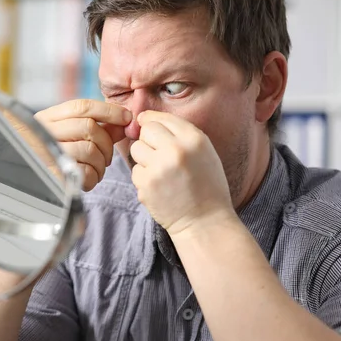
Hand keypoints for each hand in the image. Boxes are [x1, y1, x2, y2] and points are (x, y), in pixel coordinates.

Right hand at [35, 99, 131, 190]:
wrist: (28, 182)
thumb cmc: (54, 155)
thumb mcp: (71, 135)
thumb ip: (98, 127)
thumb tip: (125, 122)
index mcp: (48, 118)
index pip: (82, 106)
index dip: (109, 111)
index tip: (126, 117)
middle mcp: (44, 132)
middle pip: (89, 127)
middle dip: (106, 143)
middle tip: (106, 156)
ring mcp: (47, 153)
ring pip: (89, 150)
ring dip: (101, 163)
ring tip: (96, 168)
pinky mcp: (53, 174)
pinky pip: (84, 172)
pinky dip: (94, 177)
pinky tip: (89, 178)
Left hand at [130, 111, 233, 236]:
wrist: (205, 222)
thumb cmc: (206, 185)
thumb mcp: (203, 151)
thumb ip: (178, 133)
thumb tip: (144, 118)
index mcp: (194, 139)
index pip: (161, 118)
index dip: (151, 121)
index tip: (148, 126)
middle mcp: (176, 150)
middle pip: (146, 131)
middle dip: (148, 140)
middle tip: (159, 154)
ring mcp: (159, 168)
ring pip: (136, 149)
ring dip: (144, 158)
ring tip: (161, 172)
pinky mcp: (147, 186)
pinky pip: (135, 171)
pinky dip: (144, 178)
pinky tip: (159, 187)